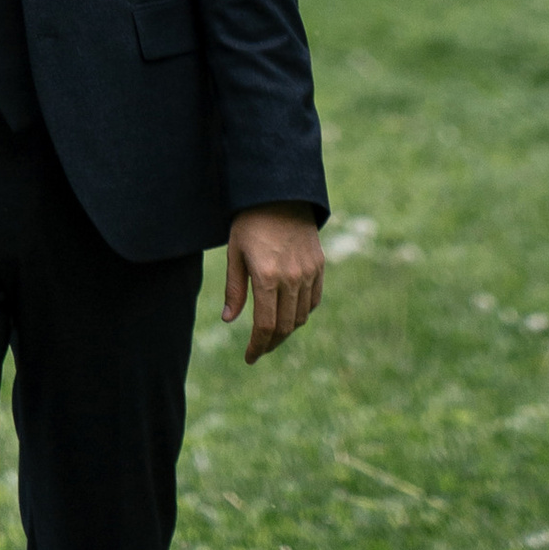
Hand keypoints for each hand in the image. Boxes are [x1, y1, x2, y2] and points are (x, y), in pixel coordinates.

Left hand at [224, 204, 323, 362]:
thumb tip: (229, 320)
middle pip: (284, 327)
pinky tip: (290, 314)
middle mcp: (292, 278)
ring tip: (271, 333)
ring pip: (300, 317)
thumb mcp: (235, 252)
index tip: (249, 357)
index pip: (265, 326)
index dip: (257, 347)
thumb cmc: (251, 221)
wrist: (281, 192)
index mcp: (267, 277)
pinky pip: (314, 300)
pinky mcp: (319, 266)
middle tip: (258, 349)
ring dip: (286, 330)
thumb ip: (234, 288)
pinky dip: (302, 313)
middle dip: (270, 343)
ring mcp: (309, 273)